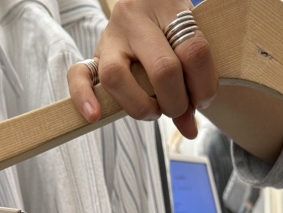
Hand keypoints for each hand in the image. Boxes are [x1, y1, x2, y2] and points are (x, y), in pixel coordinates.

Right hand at [67, 0, 218, 138]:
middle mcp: (135, 17)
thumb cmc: (174, 32)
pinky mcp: (95, 54)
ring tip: (153, 111)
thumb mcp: (188, 46)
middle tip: (177, 107)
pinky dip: (84, 96)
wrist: (149, 7)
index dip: (204, 86)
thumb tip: (189, 131)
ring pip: (117, 77)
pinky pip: (78, 74)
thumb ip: (192, 86)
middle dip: (176, 102)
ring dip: (141, 106)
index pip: (193, 52)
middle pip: (162, 69)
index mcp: (167, 7)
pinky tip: (94, 115)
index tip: (202, 100)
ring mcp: (110, 35)